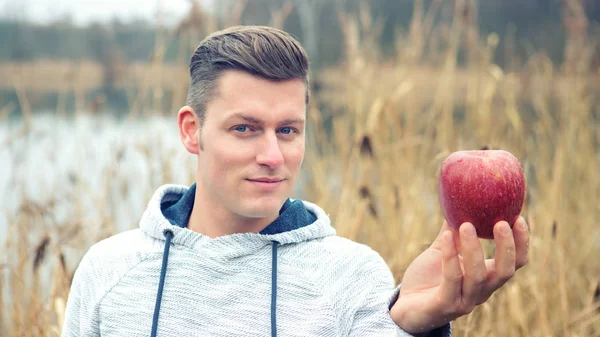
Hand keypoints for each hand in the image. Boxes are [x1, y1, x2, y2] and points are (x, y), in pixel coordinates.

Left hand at [390, 217, 529, 333]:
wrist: (405, 306)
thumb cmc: (427, 277)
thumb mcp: (441, 249)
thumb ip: (451, 231)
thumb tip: (458, 201)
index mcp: (486, 277)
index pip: (515, 262)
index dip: (521, 242)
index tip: (518, 216)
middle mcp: (481, 291)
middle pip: (505, 271)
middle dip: (507, 247)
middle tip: (501, 222)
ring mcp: (465, 300)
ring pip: (478, 276)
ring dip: (474, 249)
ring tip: (466, 225)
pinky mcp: (445, 305)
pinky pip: (451, 279)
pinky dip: (450, 256)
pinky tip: (445, 237)